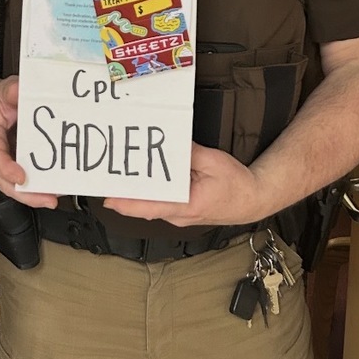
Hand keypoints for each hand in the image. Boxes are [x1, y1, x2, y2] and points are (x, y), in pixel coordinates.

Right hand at [0, 76, 58, 209]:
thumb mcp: (4, 91)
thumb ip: (11, 90)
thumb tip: (19, 89)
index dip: (6, 169)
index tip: (21, 177)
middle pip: (5, 182)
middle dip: (26, 194)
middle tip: (48, 198)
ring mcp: (8, 164)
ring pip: (17, 187)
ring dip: (37, 195)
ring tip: (56, 197)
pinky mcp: (21, 166)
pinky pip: (29, 182)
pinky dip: (42, 187)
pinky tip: (59, 187)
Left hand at [103, 143, 264, 226]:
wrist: (254, 199)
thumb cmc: (237, 184)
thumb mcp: (214, 162)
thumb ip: (189, 153)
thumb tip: (170, 142)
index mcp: (187, 205)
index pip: (151, 207)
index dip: (128, 204)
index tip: (109, 198)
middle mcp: (179, 215)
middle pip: (145, 207)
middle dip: (125, 195)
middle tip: (105, 181)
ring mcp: (180, 215)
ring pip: (151, 206)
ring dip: (136, 195)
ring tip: (119, 178)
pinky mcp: (182, 211)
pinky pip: (160, 203)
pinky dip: (149, 193)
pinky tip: (142, 180)